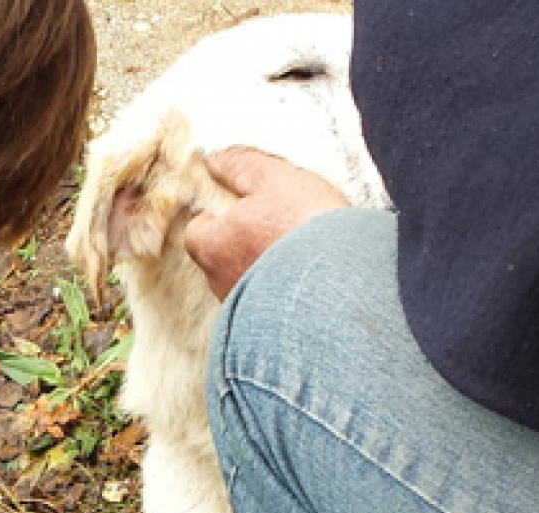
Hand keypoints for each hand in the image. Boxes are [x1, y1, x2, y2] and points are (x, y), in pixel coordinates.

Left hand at [184, 147, 347, 298]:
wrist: (343, 287)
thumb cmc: (303, 229)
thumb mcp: (274, 179)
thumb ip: (239, 166)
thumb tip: (213, 159)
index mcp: (213, 247)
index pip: (196, 231)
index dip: (215, 217)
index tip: (239, 208)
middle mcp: (221, 283)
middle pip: (219, 259)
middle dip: (239, 244)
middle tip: (273, 227)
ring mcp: (244, 309)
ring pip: (244, 284)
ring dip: (262, 270)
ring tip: (294, 255)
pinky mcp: (269, 326)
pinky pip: (267, 305)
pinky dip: (280, 292)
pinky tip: (304, 279)